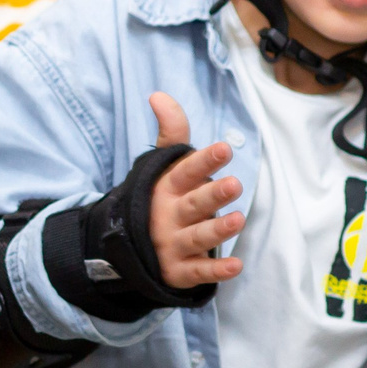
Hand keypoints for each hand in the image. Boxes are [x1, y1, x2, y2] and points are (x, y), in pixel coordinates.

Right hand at [149, 93, 244, 289]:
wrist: (129, 246)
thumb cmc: (160, 199)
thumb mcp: (162, 167)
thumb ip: (171, 132)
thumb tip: (158, 94)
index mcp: (168, 188)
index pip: (186, 172)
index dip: (204, 161)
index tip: (224, 149)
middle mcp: (169, 215)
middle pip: (193, 204)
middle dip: (213, 195)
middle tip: (234, 183)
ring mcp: (173, 244)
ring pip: (197, 237)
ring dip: (217, 230)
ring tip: (238, 220)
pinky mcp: (179, 271)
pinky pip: (198, 273)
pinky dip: (215, 272)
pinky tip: (236, 267)